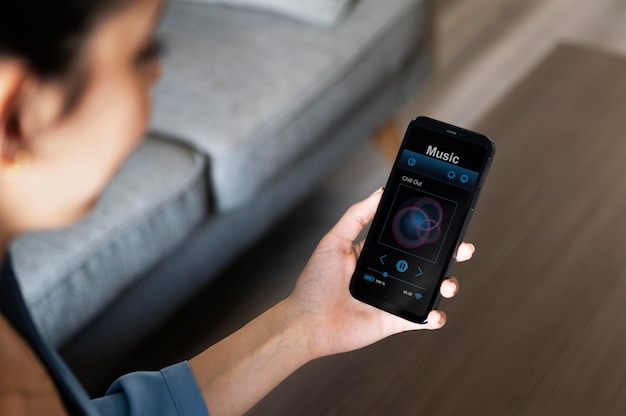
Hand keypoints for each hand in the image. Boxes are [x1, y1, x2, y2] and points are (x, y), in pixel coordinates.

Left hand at [286, 188, 474, 358]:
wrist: (306, 323)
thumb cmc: (315, 282)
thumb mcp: (334, 241)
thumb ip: (357, 216)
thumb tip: (380, 192)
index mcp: (379, 253)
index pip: (410, 238)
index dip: (430, 230)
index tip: (447, 219)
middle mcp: (391, 274)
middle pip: (428, 262)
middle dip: (451, 254)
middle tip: (463, 248)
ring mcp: (394, 297)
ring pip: (430, 289)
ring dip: (447, 284)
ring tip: (448, 283)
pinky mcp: (394, 320)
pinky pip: (420, 319)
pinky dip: (434, 318)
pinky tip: (435, 313)